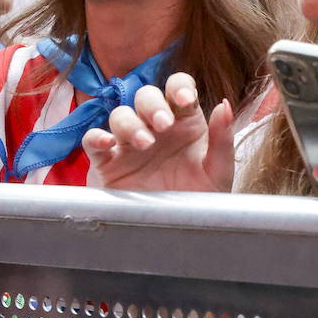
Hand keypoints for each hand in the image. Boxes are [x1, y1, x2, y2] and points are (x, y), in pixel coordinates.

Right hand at [82, 73, 234, 191]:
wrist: (177, 231)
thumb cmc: (199, 197)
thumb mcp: (218, 171)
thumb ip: (222, 138)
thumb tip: (224, 104)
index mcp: (184, 121)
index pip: (178, 88)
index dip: (179, 86)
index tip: (185, 101)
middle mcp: (155, 127)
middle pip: (146, 96)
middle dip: (153, 105)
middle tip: (164, 125)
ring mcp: (129, 143)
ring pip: (120, 115)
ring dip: (130, 123)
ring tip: (144, 143)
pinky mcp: (108, 163)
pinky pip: (93, 141)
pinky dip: (96, 137)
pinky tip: (108, 143)